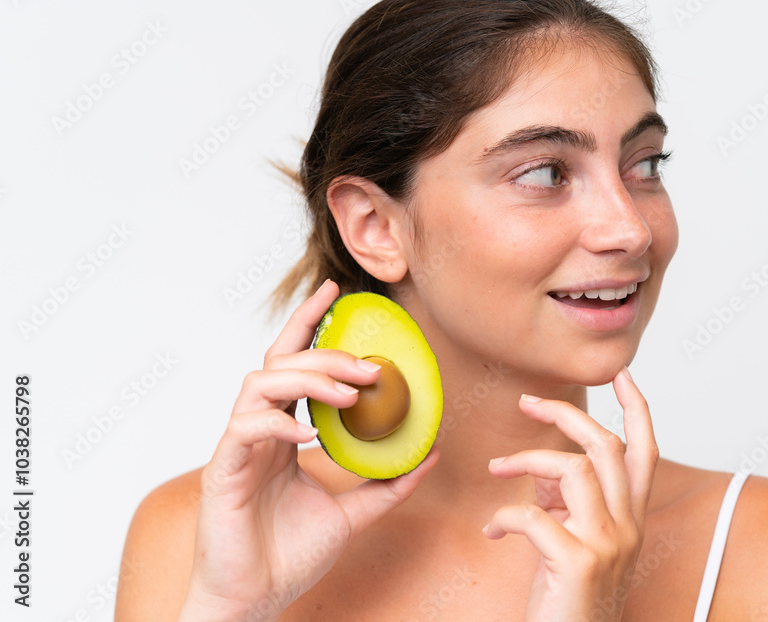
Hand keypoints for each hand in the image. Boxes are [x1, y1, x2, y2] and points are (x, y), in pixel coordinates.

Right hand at [180, 279, 438, 620]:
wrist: (254, 600)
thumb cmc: (290, 554)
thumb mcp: (353, 513)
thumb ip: (386, 484)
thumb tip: (430, 455)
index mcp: (283, 432)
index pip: (292, 363)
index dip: (309, 323)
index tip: (337, 292)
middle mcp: (257, 430)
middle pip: (281, 364)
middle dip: (326, 354)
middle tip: (369, 366)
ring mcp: (237, 447)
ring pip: (260, 384)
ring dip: (308, 380)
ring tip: (349, 395)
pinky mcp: (222, 471)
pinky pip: (245, 429)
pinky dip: (278, 423)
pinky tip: (309, 436)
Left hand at [484, 367, 657, 621]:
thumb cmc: (569, 602)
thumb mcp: (575, 542)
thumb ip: (567, 502)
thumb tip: (542, 470)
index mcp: (631, 520)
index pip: (645, 453)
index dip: (637, 409)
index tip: (622, 375)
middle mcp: (629, 528)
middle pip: (606, 446)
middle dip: (566, 414)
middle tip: (528, 403)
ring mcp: (607, 545)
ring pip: (573, 469)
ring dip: (526, 461)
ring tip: (497, 470)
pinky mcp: (579, 563)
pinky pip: (533, 518)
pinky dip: (504, 518)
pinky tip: (492, 531)